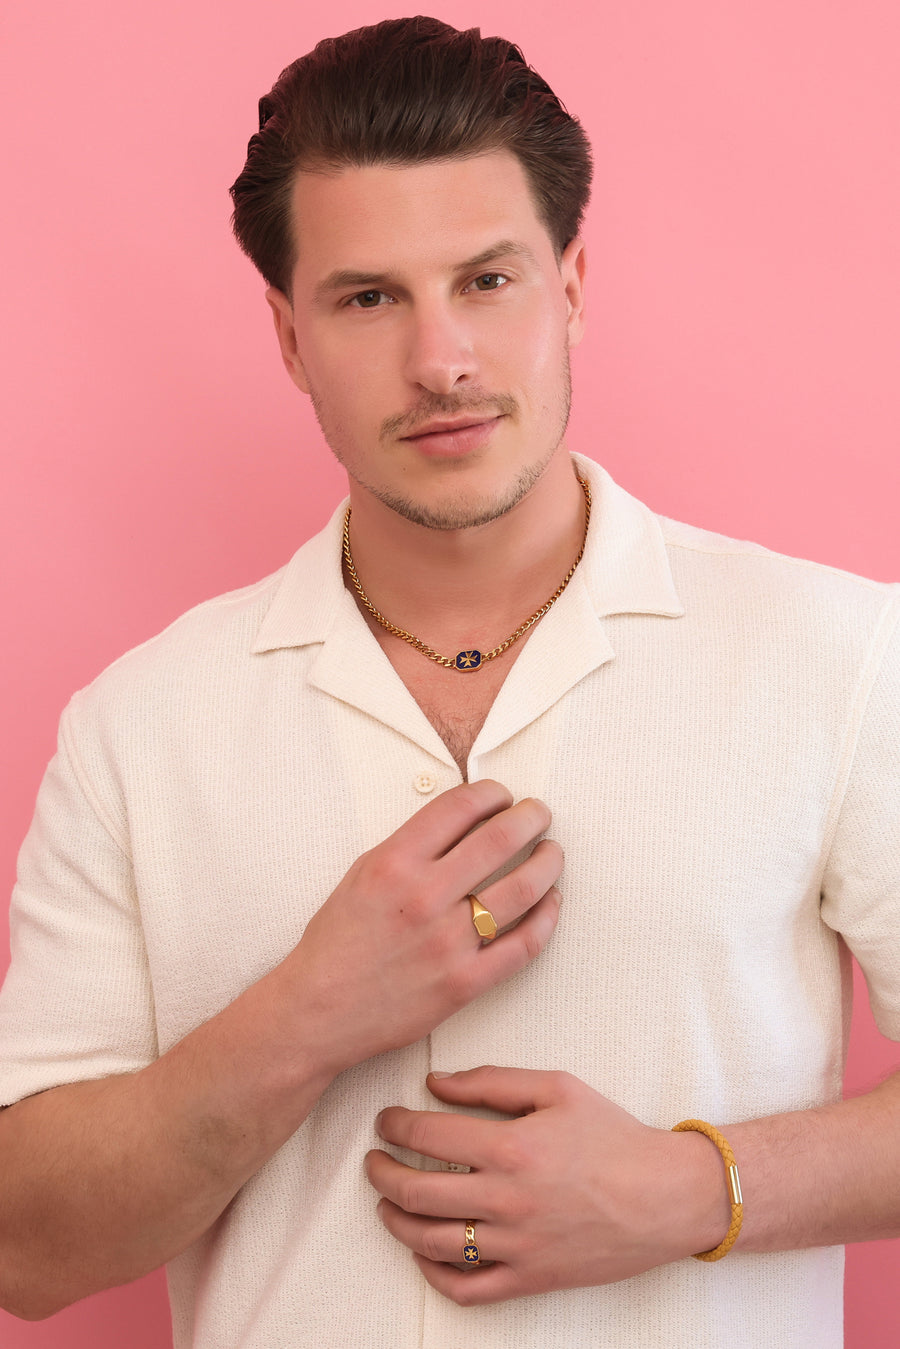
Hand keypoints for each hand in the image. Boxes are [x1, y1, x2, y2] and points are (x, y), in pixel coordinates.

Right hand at [283, 783, 561, 1074]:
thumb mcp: (362, 873)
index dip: (492, 793)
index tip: (503, 795)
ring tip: (552, 852)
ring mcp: (448, 942)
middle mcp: (424, 897)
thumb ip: (410, 846)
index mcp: (395, 863)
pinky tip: (550, 902)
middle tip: (540, 813)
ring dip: (548, 862)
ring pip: (523, 888)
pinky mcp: (465, 983)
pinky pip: (524, 945)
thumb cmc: (336, 943)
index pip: (460, 808)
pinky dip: (546, 919)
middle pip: (501, 839)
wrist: (317, 1011)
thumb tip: (461, 819)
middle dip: (531, 817)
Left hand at [366, 1066, 730, 1303]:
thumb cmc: (613, 1135)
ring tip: (386, 1203)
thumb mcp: (557, 1087)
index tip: (385, 1121)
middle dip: (382, 1173)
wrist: (665, 1196)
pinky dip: (433, 1273)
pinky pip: (466, 1288)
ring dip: (396, 1221)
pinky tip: (422, 1250)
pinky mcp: (530, 1279)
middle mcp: (508, 1199)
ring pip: (431, 1243)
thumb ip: (491, 1081)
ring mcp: (517, 1245)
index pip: (429, 1137)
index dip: (395, 1126)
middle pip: (417, 1193)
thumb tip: (435, 1082)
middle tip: (373, 1160)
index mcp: (512, 1147)